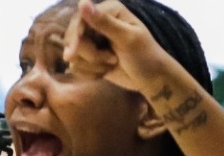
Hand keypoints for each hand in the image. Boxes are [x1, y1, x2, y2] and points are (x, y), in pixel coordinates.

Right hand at [62, 0, 184, 96]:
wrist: (151, 79)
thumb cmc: (145, 56)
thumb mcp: (127, 38)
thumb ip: (104, 22)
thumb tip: (81, 1)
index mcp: (109, 11)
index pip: (80, 19)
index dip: (74, 36)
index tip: (72, 53)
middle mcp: (98, 22)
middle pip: (73, 38)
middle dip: (89, 54)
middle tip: (111, 60)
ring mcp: (93, 40)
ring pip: (74, 55)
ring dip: (93, 65)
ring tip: (112, 64)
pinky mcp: (89, 57)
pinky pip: (76, 66)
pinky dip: (90, 73)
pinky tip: (106, 72)